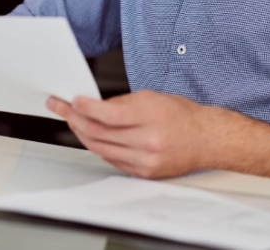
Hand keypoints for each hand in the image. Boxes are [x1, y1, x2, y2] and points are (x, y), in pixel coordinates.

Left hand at [46, 90, 214, 177]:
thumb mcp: (152, 97)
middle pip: (99, 133)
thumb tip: (94, 105)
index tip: (73, 101)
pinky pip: (111, 160)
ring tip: (73, 121)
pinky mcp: (143, 172)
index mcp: (151, 116)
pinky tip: (93, 137)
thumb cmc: (182, 116)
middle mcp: (148, 140)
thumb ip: (122, 102)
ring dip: (82, 134)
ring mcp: (145, 159)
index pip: (107, 114)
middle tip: (63, 109)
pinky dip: (99, 147)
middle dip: (75, 119)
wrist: (206, 139)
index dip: (84, 107)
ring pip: (101, 148)